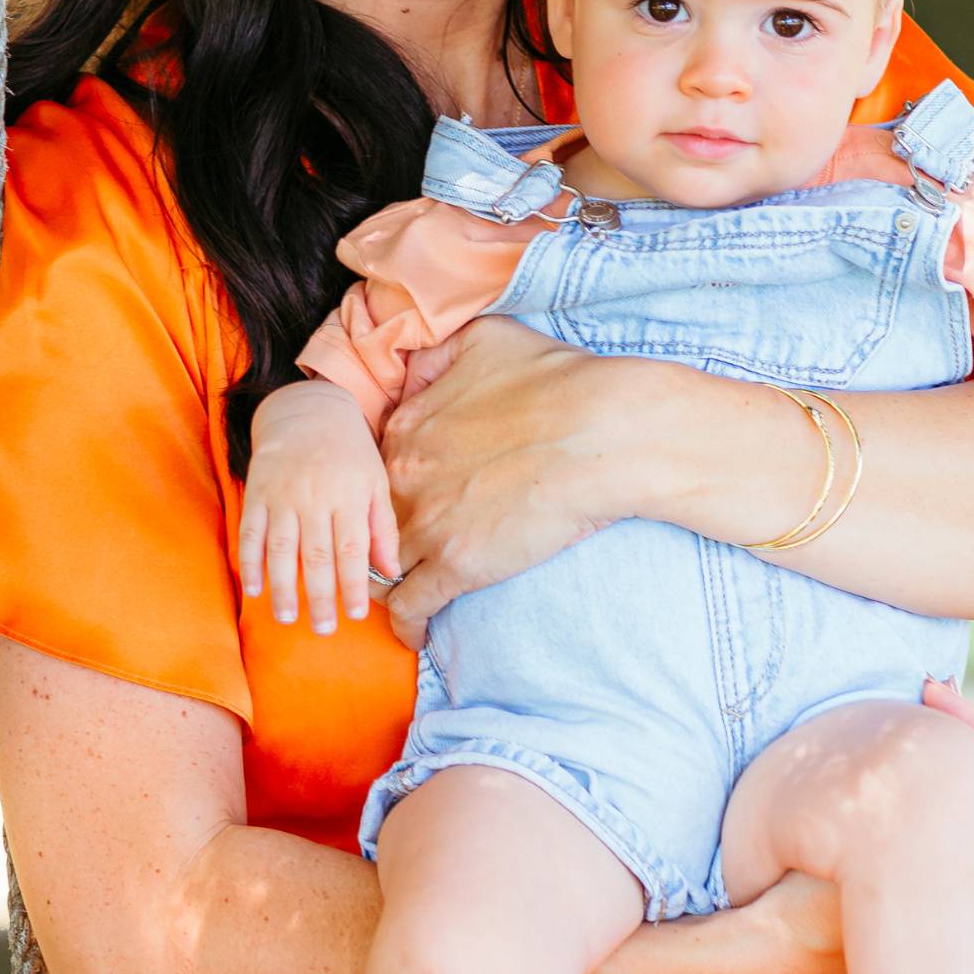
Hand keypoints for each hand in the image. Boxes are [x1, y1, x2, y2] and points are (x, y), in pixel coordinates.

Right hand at [239, 381, 399, 632]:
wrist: (307, 410)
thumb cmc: (350, 452)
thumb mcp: (376, 481)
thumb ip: (383, 528)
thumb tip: (390, 573)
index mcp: (348, 495)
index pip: (351, 549)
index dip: (352, 585)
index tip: (355, 615)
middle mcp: (314, 496)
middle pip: (314, 555)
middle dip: (319, 596)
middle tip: (324, 629)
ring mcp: (281, 495)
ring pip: (279, 548)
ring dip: (282, 586)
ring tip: (287, 618)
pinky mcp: (256, 492)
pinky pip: (250, 532)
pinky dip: (250, 562)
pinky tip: (254, 589)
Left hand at [379, 316, 632, 648]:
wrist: (605, 430)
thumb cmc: (558, 381)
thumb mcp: (484, 338)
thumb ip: (434, 353)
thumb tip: (410, 370)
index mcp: (406, 426)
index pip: (370, 469)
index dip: (383, 489)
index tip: (400, 502)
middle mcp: (402, 476)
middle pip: (368, 520)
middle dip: (374, 539)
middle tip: (390, 555)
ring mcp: (427, 524)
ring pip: (380, 567)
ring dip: (385, 584)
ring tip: (396, 597)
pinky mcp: (457, 566)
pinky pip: (409, 608)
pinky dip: (406, 626)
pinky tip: (416, 636)